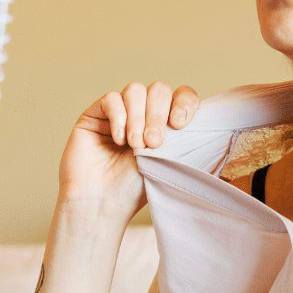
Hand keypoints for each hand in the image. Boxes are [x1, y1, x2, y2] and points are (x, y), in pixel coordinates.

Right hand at [57, 82, 198, 228]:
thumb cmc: (135, 188)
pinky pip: (111, 99)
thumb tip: (198, 115)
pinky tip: (119, 140)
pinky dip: (118, 117)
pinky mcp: (94, 114)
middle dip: (158, 115)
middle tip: (154, 143)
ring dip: (139, 117)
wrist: (102, 203)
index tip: (180, 124)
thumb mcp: (167, 161)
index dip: (184, 103)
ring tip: (135, 145)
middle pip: (158, 89)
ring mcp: (118, 112)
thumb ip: (180, 137)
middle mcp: (142, 113)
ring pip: (135, 90)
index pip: (181, 96)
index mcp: (164, 122)